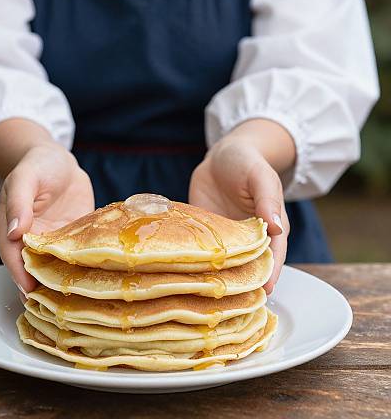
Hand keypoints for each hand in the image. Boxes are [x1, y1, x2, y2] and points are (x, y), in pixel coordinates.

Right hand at [0, 143, 94, 294]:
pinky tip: (97, 280)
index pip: (13, 256)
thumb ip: (19, 203)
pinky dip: (85, 268)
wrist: (61, 161)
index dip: (20, 274)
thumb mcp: (24, 178)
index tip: (30, 292)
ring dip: (65, 283)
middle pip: (35, 269)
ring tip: (78, 302)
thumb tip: (14, 232)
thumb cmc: (38, 165)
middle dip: (43, 287)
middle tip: (57, 307)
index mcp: (12, 229)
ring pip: (57, 267)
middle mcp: (33, 240)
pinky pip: (79, 255)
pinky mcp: (75, 239)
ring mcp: (55, 241)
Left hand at [189, 138, 289, 293]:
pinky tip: (181, 272)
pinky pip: (198, 250)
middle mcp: (246, 240)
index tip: (262, 294)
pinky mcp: (203, 234)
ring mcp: (223, 239)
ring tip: (202, 295)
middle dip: (240, 284)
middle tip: (229, 303)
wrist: (221, 156)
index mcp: (269, 230)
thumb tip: (278, 228)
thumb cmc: (248, 163)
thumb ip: (268, 201)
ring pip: (221, 264)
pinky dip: (192, 261)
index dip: (268, 275)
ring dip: (214, 277)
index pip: (272, 258)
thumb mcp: (261, 177)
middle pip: (246, 268)